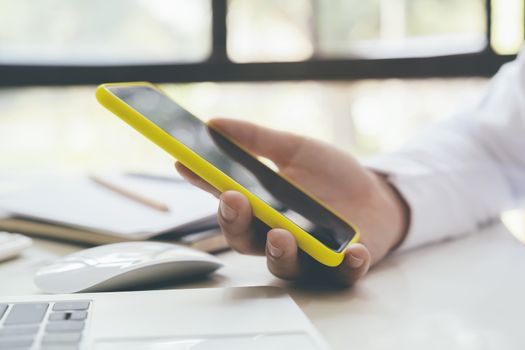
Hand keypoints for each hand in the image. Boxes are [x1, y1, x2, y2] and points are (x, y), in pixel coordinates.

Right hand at [175, 118, 408, 285]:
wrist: (378, 195)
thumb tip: (215, 124)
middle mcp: (279, 236)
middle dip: (235, 223)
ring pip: (285, 265)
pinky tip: (352, 251)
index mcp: (264, 210)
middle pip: (246, 240)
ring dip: (279, 252)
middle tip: (233, 199)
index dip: (205, 185)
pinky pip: (342, 274)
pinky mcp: (345, 265)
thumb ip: (258, 140)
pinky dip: (347, 266)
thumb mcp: (297, 149)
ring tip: (280, 233)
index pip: (227, 200)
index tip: (184, 163)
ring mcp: (311, 255)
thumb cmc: (333, 176)